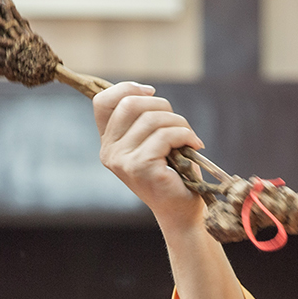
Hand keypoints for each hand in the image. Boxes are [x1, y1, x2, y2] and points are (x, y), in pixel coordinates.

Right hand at [94, 82, 205, 231]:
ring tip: (190, 139)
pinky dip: (186, 135)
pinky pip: (166, 135)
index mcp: (109, 143)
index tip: (151, 93)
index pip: (103, 101)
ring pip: (153, 119)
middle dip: (162, 106)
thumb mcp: (152, 141)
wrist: (181, 210)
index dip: (127, 88)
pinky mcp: (141, 166)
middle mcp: (109, 152)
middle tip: (180, 124)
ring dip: (179, 123)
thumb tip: (148, 92)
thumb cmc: (172, 173)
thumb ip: (143, 119)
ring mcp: (123, 160)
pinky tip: (195, 146)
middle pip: (130, 104)